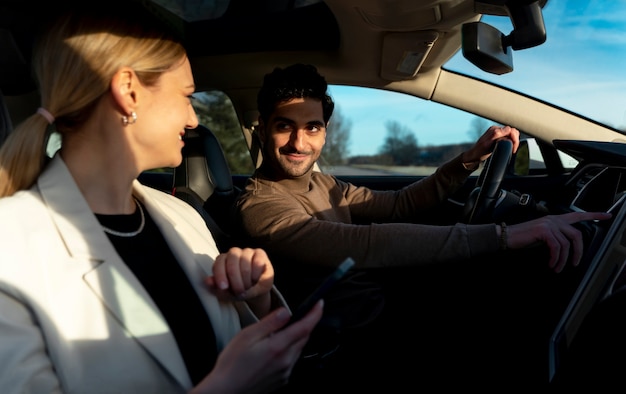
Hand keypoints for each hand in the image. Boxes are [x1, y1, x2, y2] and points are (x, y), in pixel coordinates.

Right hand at [190, 301, 323, 393]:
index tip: (319, 303)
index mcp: (278, 347)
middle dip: (305, 324)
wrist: (225, 391)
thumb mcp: (248, 336)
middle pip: (304, 338)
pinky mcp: (281, 380)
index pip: (305, 327)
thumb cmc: (232, 364)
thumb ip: (270, 323)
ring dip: (296, 338)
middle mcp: (285, 361)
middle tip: (301, 313)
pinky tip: (273, 349)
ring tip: (280, 332)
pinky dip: (288, 351)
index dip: (315, 313)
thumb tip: (286, 312)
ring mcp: (285, 372)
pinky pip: (291, 361)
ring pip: (298, 349)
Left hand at [205, 247, 273, 302]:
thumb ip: (218, 289)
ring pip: (245, 262)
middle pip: (232, 263)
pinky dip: (256, 274)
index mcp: (222, 261)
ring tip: (247, 287)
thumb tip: (207, 281)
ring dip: (246, 279)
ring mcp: (247, 251)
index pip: (219, 263)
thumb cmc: (240, 290)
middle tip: (239, 292)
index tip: (223, 287)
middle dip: (236, 281)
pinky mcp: (260, 253)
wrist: (257, 290)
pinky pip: (257, 262)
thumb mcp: (228, 294)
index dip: (220, 275)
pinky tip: (255, 280)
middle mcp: (233, 253)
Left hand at [462, 125, 519, 163]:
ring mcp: (498, 134)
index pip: (510, 130)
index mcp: (494, 130)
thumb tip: (507, 129)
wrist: (473, 157)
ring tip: (512, 149)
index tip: (513, 148)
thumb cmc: (479, 152)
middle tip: (513, 149)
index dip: (514, 139)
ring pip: (512, 135)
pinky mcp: (498, 138)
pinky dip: (511, 142)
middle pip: (512, 131)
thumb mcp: (486, 144)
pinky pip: (509, 138)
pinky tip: (509, 148)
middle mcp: (496, 130)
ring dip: (514, 141)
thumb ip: (495, 135)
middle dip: (515, 140)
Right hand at [507, 211, 612, 272]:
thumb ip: (555, 237)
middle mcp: (554, 219)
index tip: (606, 216)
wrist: (507, 236)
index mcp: (555, 219)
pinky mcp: (544, 230)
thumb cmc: (523, 238)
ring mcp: (549, 224)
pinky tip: (551, 263)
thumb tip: (566, 249)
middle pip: (577, 234)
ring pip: (566, 244)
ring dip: (563, 260)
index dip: (594, 215)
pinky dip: (555, 258)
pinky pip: (557, 247)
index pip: (578, 215)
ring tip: (557, 267)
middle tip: (575, 263)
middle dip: (579, 252)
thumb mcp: (542, 236)